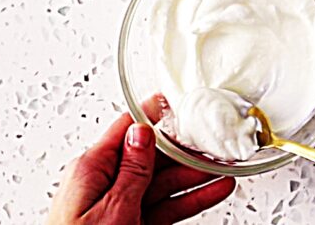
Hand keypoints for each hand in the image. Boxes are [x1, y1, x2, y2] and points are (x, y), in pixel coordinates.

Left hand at [47, 110, 234, 224]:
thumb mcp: (112, 206)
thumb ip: (131, 169)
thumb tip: (143, 131)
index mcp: (91, 169)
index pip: (128, 128)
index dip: (156, 114)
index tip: (181, 103)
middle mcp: (103, 184)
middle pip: (152, 156)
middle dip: (186, 149)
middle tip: (215, 141)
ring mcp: (117, 206)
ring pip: (163, 182)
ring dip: (195, 175)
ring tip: (223, 167)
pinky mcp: (129, 224)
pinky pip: (164, 206)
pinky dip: (189, 199)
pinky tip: (211, 192)